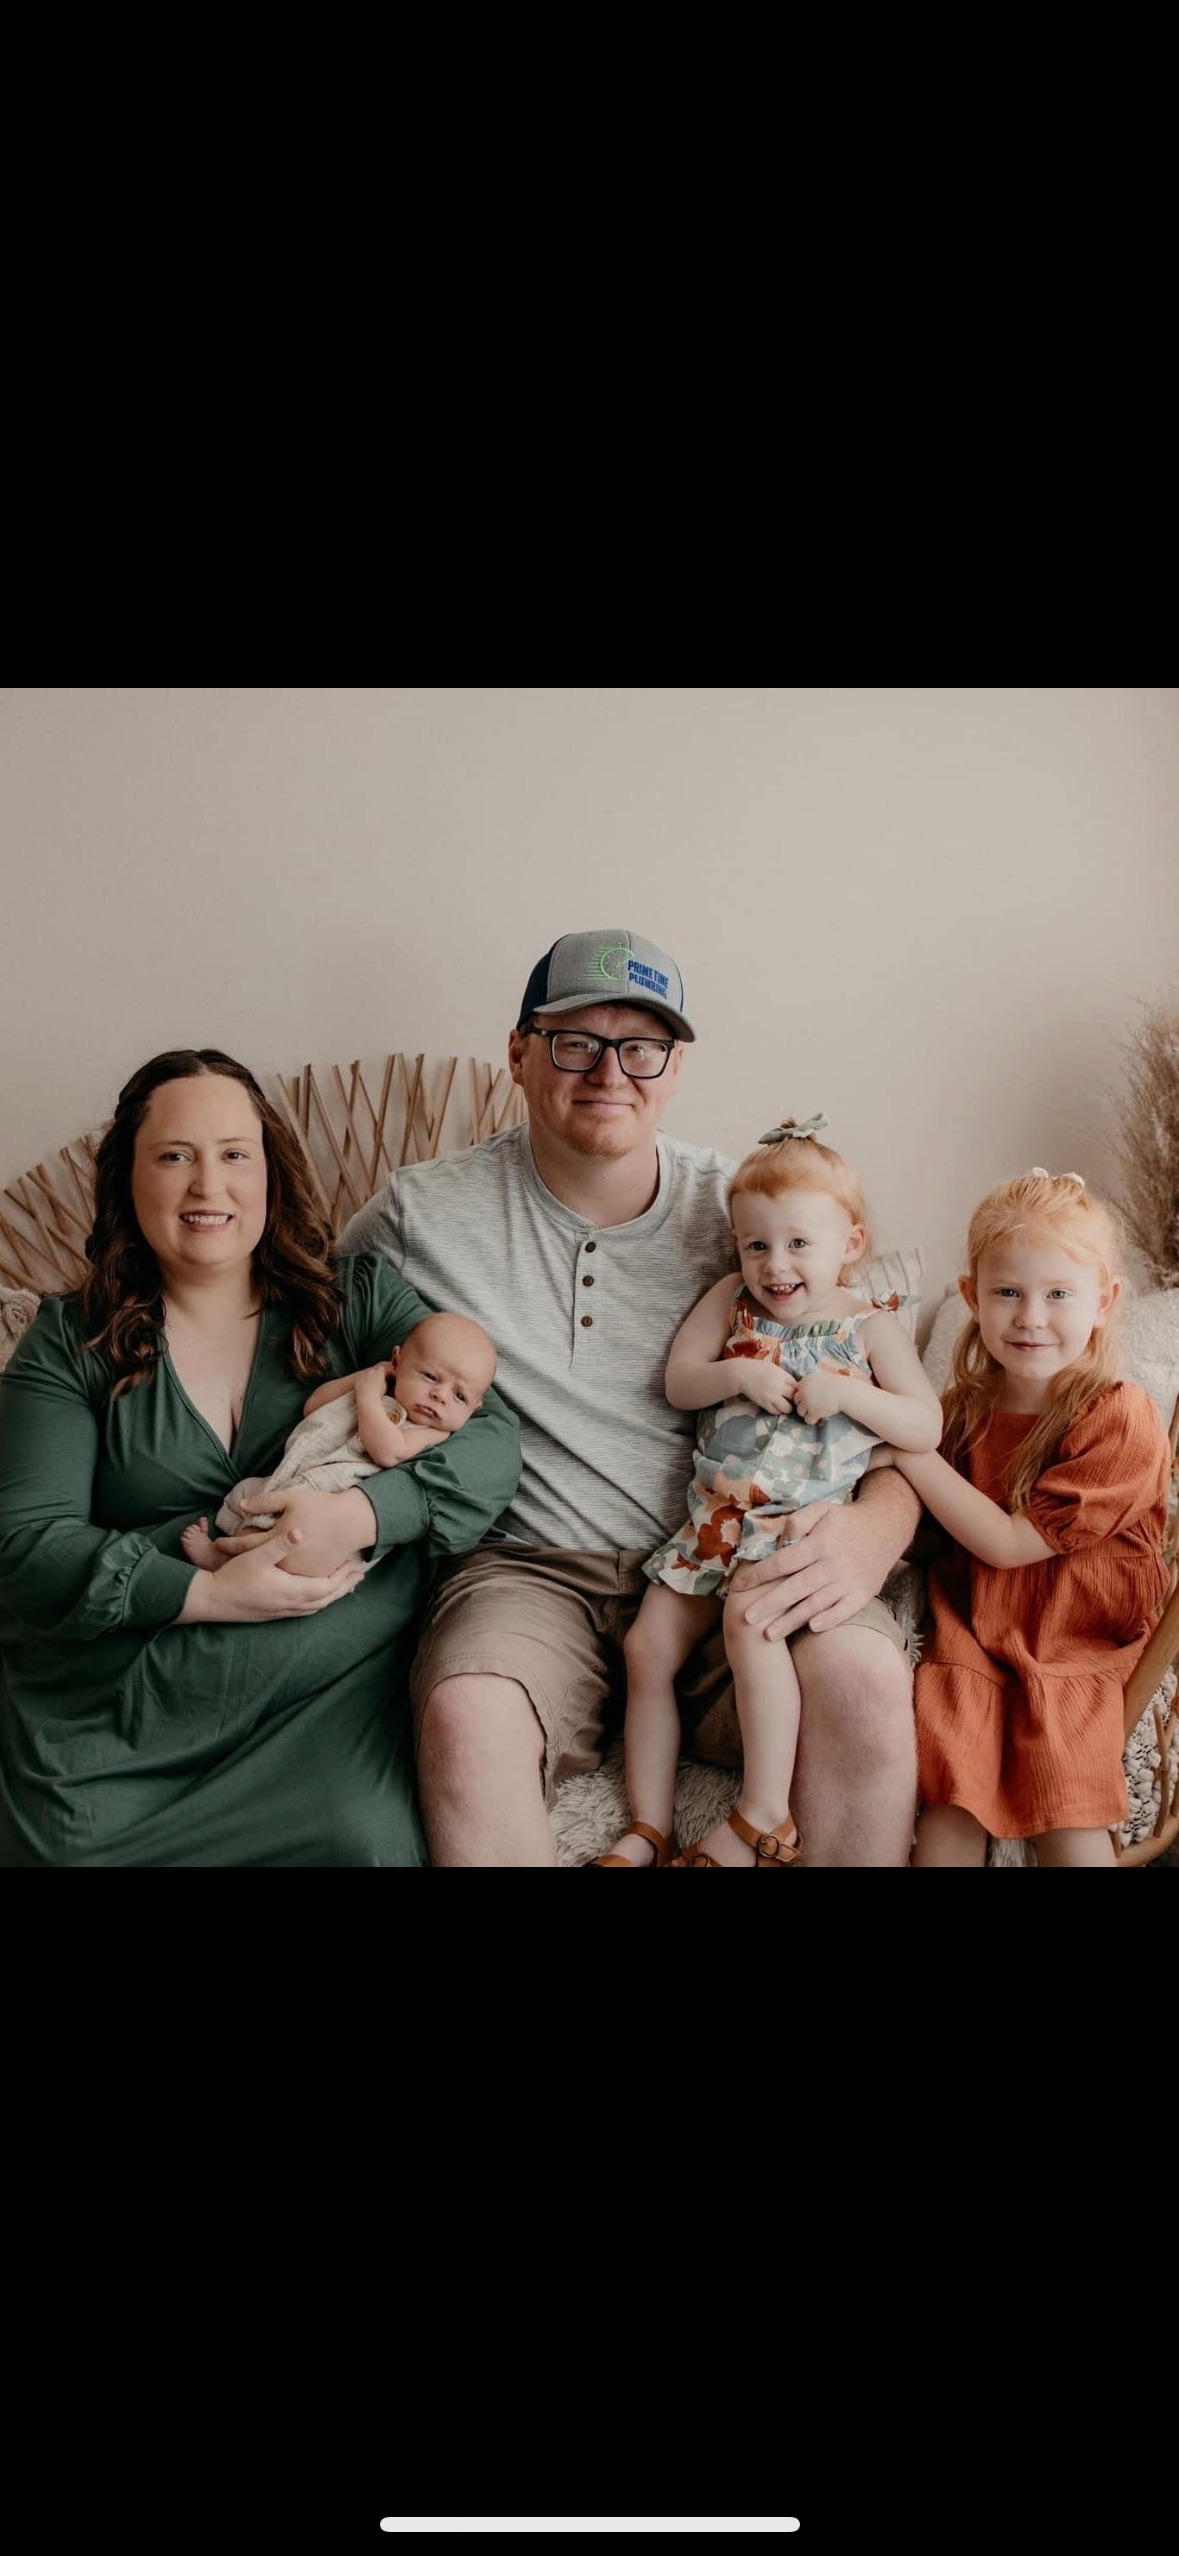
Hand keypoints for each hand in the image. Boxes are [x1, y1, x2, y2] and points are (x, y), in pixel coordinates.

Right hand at [179, 1529, 363, 1622]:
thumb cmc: (233, 1577)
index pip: (326, 1586)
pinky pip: (305, 1609)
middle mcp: (290, 1605)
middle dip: (343, 1587)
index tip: (356, 1566)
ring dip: (332, 1595)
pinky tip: (317, 1595)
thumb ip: (279, 1544)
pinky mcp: (274, 1613)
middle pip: (326, 1599)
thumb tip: (299, 1532)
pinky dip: (318, 1601)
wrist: (211, 1601)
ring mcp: (282, 1611)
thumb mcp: (255, 1556)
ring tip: (345, 1586)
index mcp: (291, 1591)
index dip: (343, 1577)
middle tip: (359, 1576)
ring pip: (316, 1606)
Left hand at [234, 1484, 377, 1573]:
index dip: (229, 1543)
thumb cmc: (321, 1507)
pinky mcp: (313, 1577)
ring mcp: (302, 1573)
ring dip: (258, 1574)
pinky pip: (291, 1581)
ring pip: (272, 1576)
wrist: (352, 1521)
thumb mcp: (291, 1498)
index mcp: (279, 1540)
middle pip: (256, 1564)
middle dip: (239, 1562)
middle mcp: (289, 1562)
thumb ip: (265, 1502)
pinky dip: (278, 1578)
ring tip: (241, 1573)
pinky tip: (271, 1577)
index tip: (217, 1543)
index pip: (246, 1544)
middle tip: (223, 1562)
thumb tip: (241, 1505)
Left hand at [354, 1361, 392, 1402]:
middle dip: (373, 1375)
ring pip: (365, 1374)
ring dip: (366, 1378)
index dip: (381, 1372)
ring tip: (367, 1386)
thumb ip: (383, 1380)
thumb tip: (382, 1379)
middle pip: (373, 1371)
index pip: (381, 1368)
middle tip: (374, 1382)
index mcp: (379, 1373)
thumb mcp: (385, 1387)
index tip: (381, 1376)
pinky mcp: (357, 1379)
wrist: (367, 1399)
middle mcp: (371, 1372)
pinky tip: (362, 1388)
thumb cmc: (377, 1395)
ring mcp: (363, 1375)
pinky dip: (360, 1381)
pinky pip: (359, 1378)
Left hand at [727, 1498, 881, 1639]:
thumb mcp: (822, 1509)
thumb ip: (798, 1521)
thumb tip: (778, 1540)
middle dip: (769, 1604)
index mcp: (819, 1543)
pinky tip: (811, 1628)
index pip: (782, 1561)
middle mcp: (832, 1565)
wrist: (886, 1528)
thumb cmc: (845, 1520)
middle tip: (746, 1619)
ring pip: (816, 1604)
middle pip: (795, 1588)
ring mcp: (849, 1581)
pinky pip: (844, 1611)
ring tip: (769, 1634)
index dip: (758, 1574)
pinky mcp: (863, 1594)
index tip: (738, 1586)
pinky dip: (829, 1620)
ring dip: (791, 1620)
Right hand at [735, 1360, 797, 1415]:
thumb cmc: (758, 1368)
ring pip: (787, 1408)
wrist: (742, 1374)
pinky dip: (777, 1410)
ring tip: (783, 1404)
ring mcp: (772, 1396)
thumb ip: (784, 1376)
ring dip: (786, 1407)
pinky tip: (774, 1405)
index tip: (792, 1390)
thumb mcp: (774, 1368)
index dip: (796, 1389)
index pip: (796, 1385)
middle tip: (789, 1399)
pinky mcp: (764, 1403)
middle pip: (794, 1397)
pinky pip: (775, 1411)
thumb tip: (794, 1385)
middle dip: (793, 1398)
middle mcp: (779, 1386)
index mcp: (782, 1375)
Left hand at [792, 1361, 848, 1423]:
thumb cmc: (837, 1384)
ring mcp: (807, 1402)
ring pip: (800, 1411)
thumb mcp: (821, 1378)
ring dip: (808, 1413)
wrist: (845, 1392)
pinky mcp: (813, 1412)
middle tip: (814, 1406)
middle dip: (804, 1405)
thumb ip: (811, 1383)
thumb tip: (801, 1389)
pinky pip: (808, 1420)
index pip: (797, 1391)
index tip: (813, 1398)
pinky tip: (820, 1417)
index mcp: (805, 1381)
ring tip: (818, 1412)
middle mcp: (803, 1391)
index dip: (804, 1396)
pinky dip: (813, 1420)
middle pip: (796, 1401)